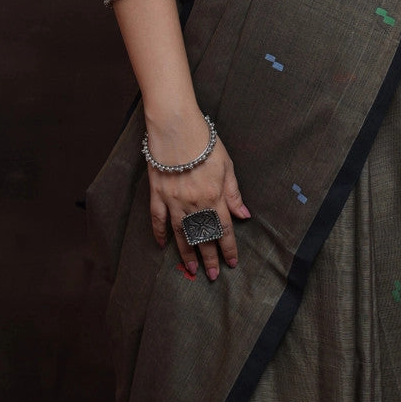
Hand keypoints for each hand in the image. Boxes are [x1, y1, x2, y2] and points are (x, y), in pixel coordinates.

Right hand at [146, 117, 249, 280]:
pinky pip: (158, 219)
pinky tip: (162, 245)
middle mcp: (194, 203)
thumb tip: (244, 214)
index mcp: (214, 196)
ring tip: (191, 268)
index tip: (232, 263)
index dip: (228, 248)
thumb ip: (233, 192)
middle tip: (212, 276)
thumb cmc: (204, 142)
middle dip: (209, 257)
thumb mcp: (226, 165)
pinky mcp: (157, 193)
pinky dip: (159, 233)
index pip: (224, 229)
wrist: (176, 126)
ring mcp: (173, 200)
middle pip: (203, 236)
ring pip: (181, 233)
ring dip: (187, 252)